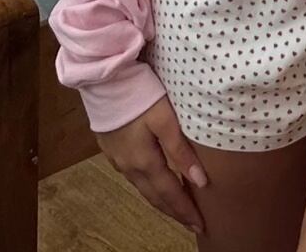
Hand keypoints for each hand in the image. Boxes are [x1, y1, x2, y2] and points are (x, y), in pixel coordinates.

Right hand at [97, 96, 208, 236]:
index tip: (200, 224)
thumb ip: (181, 149)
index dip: (184, 210)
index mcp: (143, 161)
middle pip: (154, 196)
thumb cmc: (140, 95)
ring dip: (160, 200)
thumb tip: (201, 181)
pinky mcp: (111, 148)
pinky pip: (133, 176)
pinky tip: (155, 182)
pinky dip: (148, 185)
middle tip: (191, 223)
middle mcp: (128, 166)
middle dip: (173, 211)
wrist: (104, 81)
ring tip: (176, 208)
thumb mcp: (165, 119)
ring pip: (142, 187)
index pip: (169, 193)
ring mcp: (117, 159)